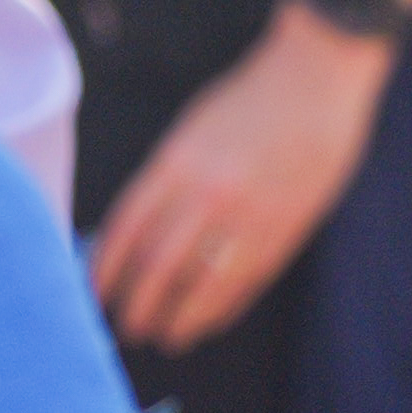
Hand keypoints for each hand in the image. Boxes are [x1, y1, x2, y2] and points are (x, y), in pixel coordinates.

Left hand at [89, 8, 392, 351]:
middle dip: (137, 306)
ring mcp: (249, 216)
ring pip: (202, 286)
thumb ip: (166, 179)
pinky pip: (245, 283)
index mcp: (176, 162)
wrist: (319, 75)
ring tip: (166, 337)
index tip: (92, 296)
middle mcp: (207, 193)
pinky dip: (222, 309)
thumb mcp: (192, 130)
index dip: (104, 271)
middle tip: (126, 328)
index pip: (125, 230)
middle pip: (157, 267)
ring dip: (178, 320)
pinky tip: (207, 322)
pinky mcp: (286, 230)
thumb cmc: (251, 98)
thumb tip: (136, 235)